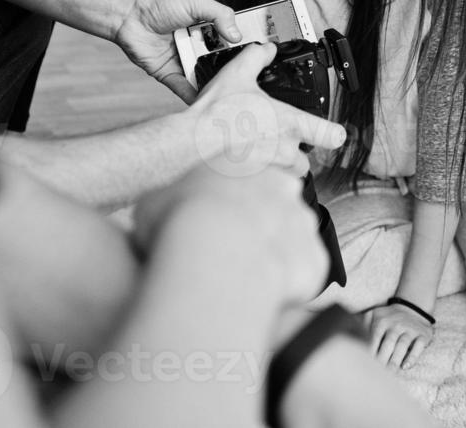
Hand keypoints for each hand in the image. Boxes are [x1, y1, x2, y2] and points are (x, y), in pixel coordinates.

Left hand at [114, 0, 239, 101]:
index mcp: (207, 29)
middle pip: (220, 64)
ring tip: (232, 97)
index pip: (231, 42)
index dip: (244, 50)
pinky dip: (194, 96)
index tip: (261, 58)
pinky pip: (184, 89)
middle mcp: (198, 48)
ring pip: (204, 78)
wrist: (130, 15)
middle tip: (250, 82)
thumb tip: (237, 36)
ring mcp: (184, 62)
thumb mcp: (197, 2)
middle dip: (232, 72)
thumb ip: (220, 15)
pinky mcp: (169, 75)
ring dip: (215, 86)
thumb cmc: (161, 3)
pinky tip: (207, 103)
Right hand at [133, 164, 327, 304]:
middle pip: (276, 204)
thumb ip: (162, 205)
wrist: (216, 254)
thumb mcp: (151, 205)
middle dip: (260, 227)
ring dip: (273, 259)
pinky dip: (285, 290)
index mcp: (242, 164)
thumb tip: (157, 217)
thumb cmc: (177, 222)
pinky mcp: (314, 259)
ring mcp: (303, 222)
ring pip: (292, 241)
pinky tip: (260, 301)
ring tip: (243, 283)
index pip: (249, 169)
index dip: (239, 192)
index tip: (226, 215)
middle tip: (231, 254)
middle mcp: (281, 186)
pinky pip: (301, 276)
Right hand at [187, 41, 347, 177]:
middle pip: (305, 161)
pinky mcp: (257, 186)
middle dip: (292, 155)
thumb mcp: (238, 73)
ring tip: (256, 155)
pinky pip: (267, 187)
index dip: (334, 134)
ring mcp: (273, 170)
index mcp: (290, 123)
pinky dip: (259, 180)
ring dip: (278, 169)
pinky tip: (241, 167)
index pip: (332, 135)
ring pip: (286, 175)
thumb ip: (256, 56)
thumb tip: (266, 49)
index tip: (332, 134)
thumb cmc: (216, 114)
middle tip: (274, 143)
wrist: (193, 144)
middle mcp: (286, 149)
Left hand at [364, 301, 434, 368]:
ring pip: (402, 346)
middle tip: (376, 373)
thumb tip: (342, 330)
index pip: (374, 337)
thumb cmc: (388, 318)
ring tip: (389, 374)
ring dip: (395, 360)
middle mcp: (396, 323)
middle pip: (388, 343)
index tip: (364, 365)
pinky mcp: (423, 335)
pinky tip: (405, 367)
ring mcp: (410, 329)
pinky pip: (418, 346)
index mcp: (382, 320)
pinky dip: (412, 357)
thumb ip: (359, 322)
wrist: (413, 309)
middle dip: (381, 359)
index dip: (369, 352)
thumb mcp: (373, 315)